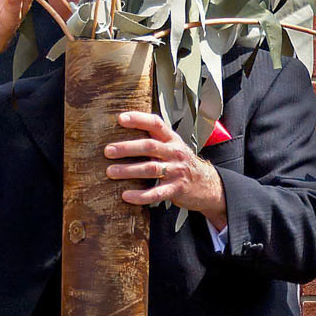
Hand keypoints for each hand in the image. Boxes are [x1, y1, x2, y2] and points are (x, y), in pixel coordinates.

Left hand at [105, 110, 227, 226]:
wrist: (207, 184)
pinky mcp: (176, 189)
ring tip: (111, 171)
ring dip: (129, 170)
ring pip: (150, 169)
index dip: (138, 119)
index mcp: (172, 140)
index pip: (156, 124)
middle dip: (127, 148)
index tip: (120, 119)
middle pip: (150, 147)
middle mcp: (175, 153)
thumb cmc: (183, 164)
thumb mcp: (173, 147)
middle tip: (108, 151)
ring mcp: (176, 171)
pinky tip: (126, 196)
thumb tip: (124, 132)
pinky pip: (156, 193)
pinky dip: (140, 196)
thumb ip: (155, 139)